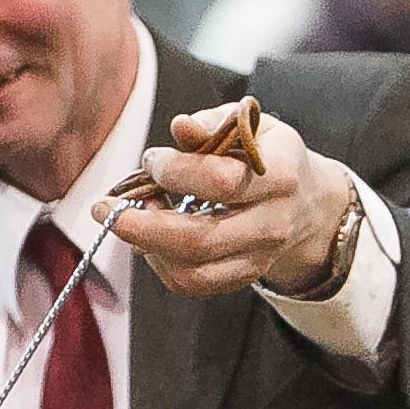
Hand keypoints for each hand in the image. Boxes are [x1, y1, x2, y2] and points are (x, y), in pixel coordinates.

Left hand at [96, 103, 354, 299]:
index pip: (221, 181)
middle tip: (102, 208)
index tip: (151, 159)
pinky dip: (159, 263)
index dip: (175, 171)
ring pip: (192, 270)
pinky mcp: (243, 278)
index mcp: (280, 174)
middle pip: (200, 239)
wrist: (306, 202)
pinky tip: (147, 238)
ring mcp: (260, 257)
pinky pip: (193, 284)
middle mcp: (274, 223)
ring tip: (129, 218)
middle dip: (140, 225)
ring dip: (146, 246)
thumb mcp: (249, 125)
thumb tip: (179, 126)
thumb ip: (212, 124)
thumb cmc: (265, 154)